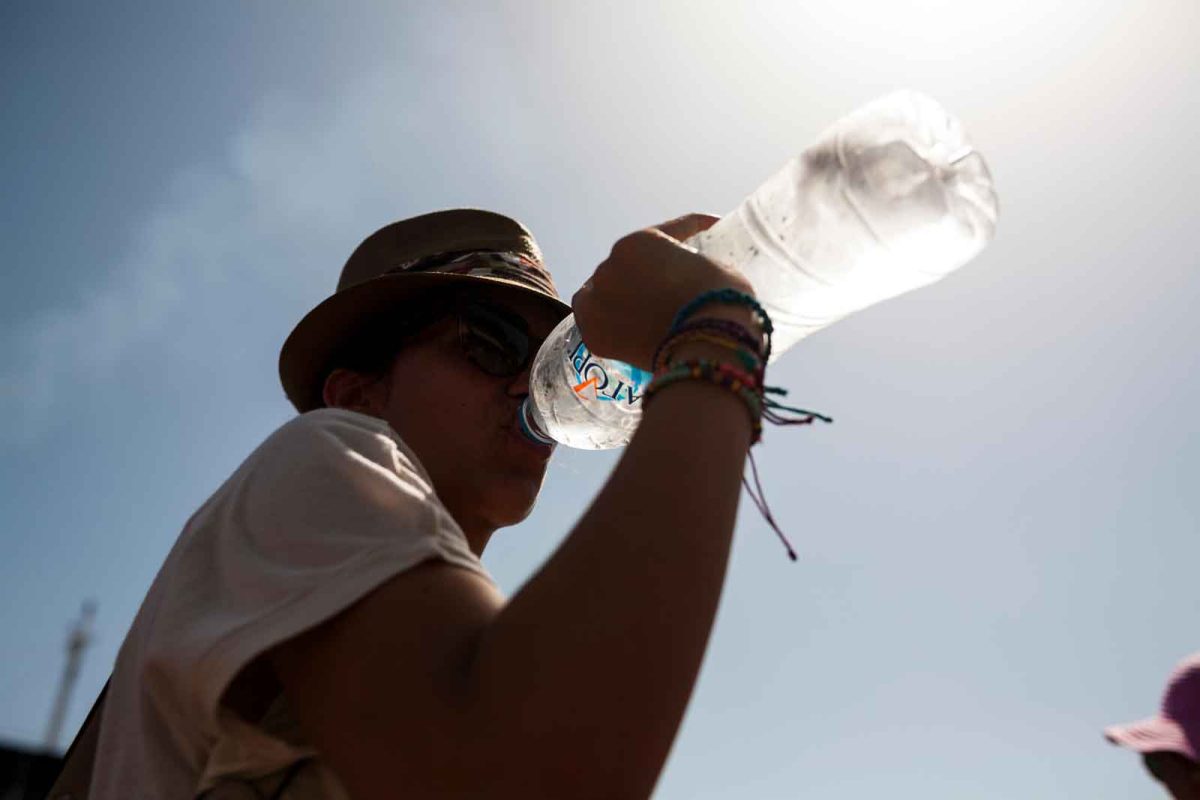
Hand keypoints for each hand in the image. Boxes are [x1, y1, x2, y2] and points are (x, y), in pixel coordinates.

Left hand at [572, 214, 755, 369]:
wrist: (707, 347)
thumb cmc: (720, 303)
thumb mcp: (716, 268)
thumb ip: (696, 265)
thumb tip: (693, 279)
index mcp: (642, 241)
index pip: (666, 232)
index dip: (689, 230)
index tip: (705, 229)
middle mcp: (610, 264)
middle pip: (628, 267)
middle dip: (645, 276)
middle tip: (666, 294)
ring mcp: (596, 298)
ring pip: (605, 294)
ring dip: (621, 299)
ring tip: (643, 317)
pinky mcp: (591, 332)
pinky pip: (596, 324)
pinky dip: (607, 327)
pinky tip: (624, 333)